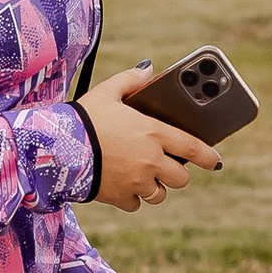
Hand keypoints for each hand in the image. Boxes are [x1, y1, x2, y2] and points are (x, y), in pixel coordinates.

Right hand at [82, 67, 221, 212]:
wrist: (56, 148)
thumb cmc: (84, 117)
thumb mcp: (106, 91)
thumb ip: (131, 80)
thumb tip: (148, 69)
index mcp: (153, 133)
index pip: (193, 148)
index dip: (208, 156)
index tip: (215, 161)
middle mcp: (150, 161)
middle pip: (180, 178)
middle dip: (176, 173)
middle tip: (166, 166)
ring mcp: (136, 182)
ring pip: (159, 194)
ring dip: (155, 187)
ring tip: (142, 177)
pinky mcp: (120, 197)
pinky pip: (135, 203)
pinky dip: (131, 197)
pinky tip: (121, 186)